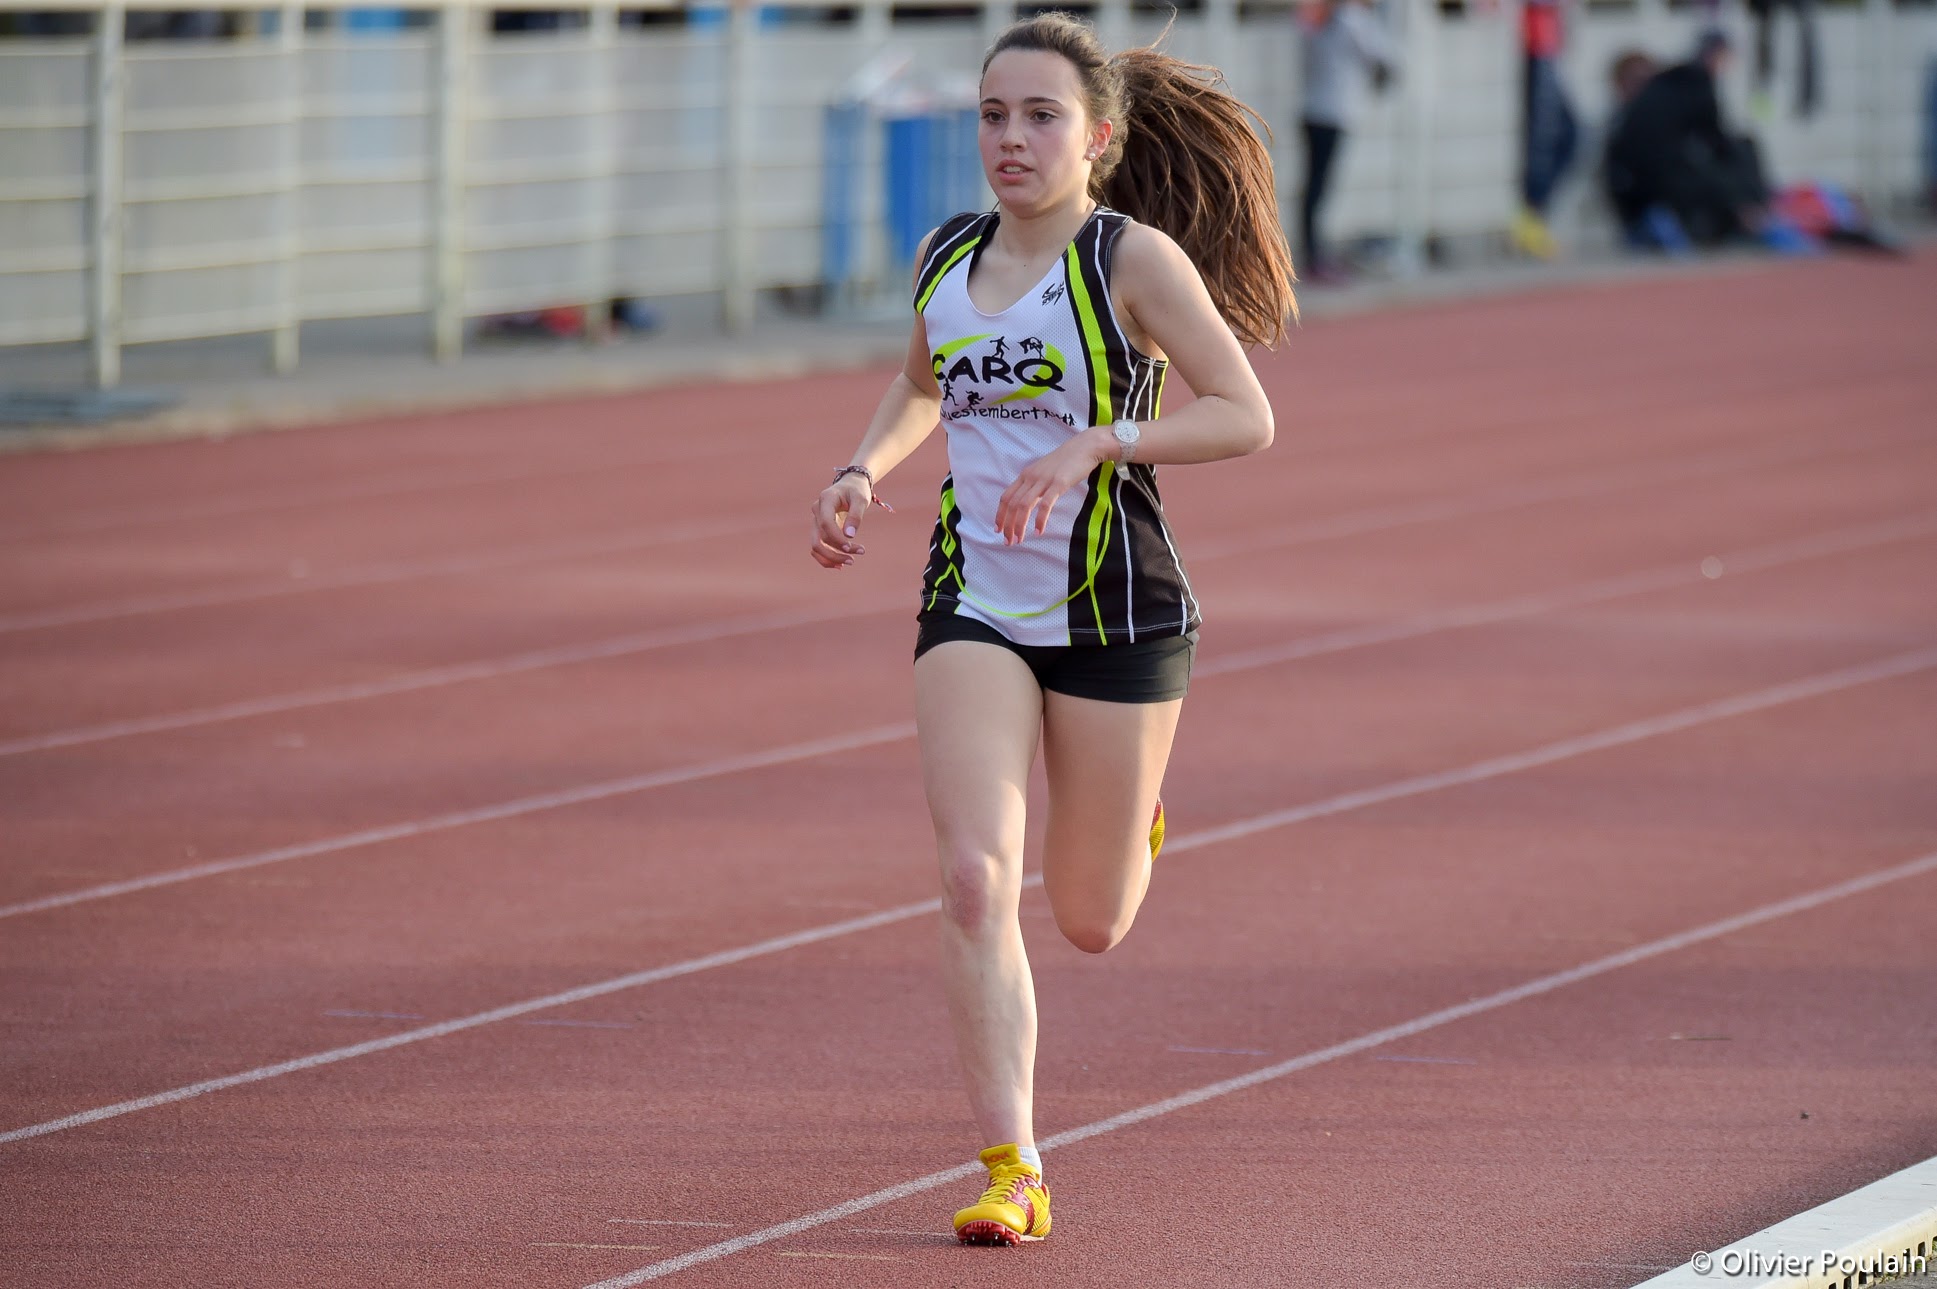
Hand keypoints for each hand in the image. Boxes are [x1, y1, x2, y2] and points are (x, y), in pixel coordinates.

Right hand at [809, 475, 877, 569]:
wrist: (850, 485)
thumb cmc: (856, 491)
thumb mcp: (861, 499)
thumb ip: (855, 516)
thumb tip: (849, 536)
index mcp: (825, 500)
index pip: (825, 523)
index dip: (836, 538)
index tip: (850, 547)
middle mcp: (817, 511)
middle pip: (818, 539)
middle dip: (834, 553)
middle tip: (853, 559)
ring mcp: (816, 521)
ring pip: (816, 546)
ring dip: (831, 558)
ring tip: (850, 562)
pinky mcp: (819, 529)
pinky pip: (817, 547)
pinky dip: (826, 558)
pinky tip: (840, 565)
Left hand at [994, 427, 1111, 544]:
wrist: (1085, 447)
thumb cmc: (1066, 462)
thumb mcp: (1044, 472)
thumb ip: (1035, 486)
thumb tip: (1028, 504)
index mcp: (1026, 475)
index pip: (1006, 497)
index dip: (1000, 515)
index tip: (998, 530)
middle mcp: (1031, 477)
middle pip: (1012, 504)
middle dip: (1008, 525)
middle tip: (1008, 542)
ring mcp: (1044, 480)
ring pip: (1024, 505)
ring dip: (1019, 525)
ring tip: (1019, 540)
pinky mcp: (1058, 483)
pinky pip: (1045, 504)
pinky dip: (1040, 520)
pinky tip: (1038, 531)